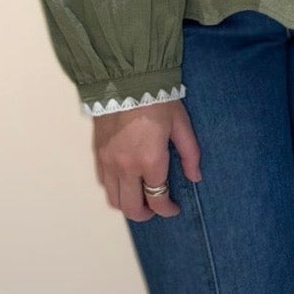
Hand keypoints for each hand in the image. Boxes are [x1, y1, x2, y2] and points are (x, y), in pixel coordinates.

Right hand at [92, 98, 201, 220]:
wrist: (126, 78)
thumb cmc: (158, 98)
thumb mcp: (181, 124)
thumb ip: (190, 154)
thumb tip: (196, 177)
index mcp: (150, 161)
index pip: (157, 199)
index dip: (167, 210)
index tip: (174, 208)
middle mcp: (126, 167)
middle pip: (131, 208)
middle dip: (146, 214)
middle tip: (156, 208)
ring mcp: (108, 162)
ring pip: (113, 199)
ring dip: (128, 204)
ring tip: (140, 197)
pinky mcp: (97, 153)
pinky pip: (103, 183)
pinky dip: (114, 189)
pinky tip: (125, 181)